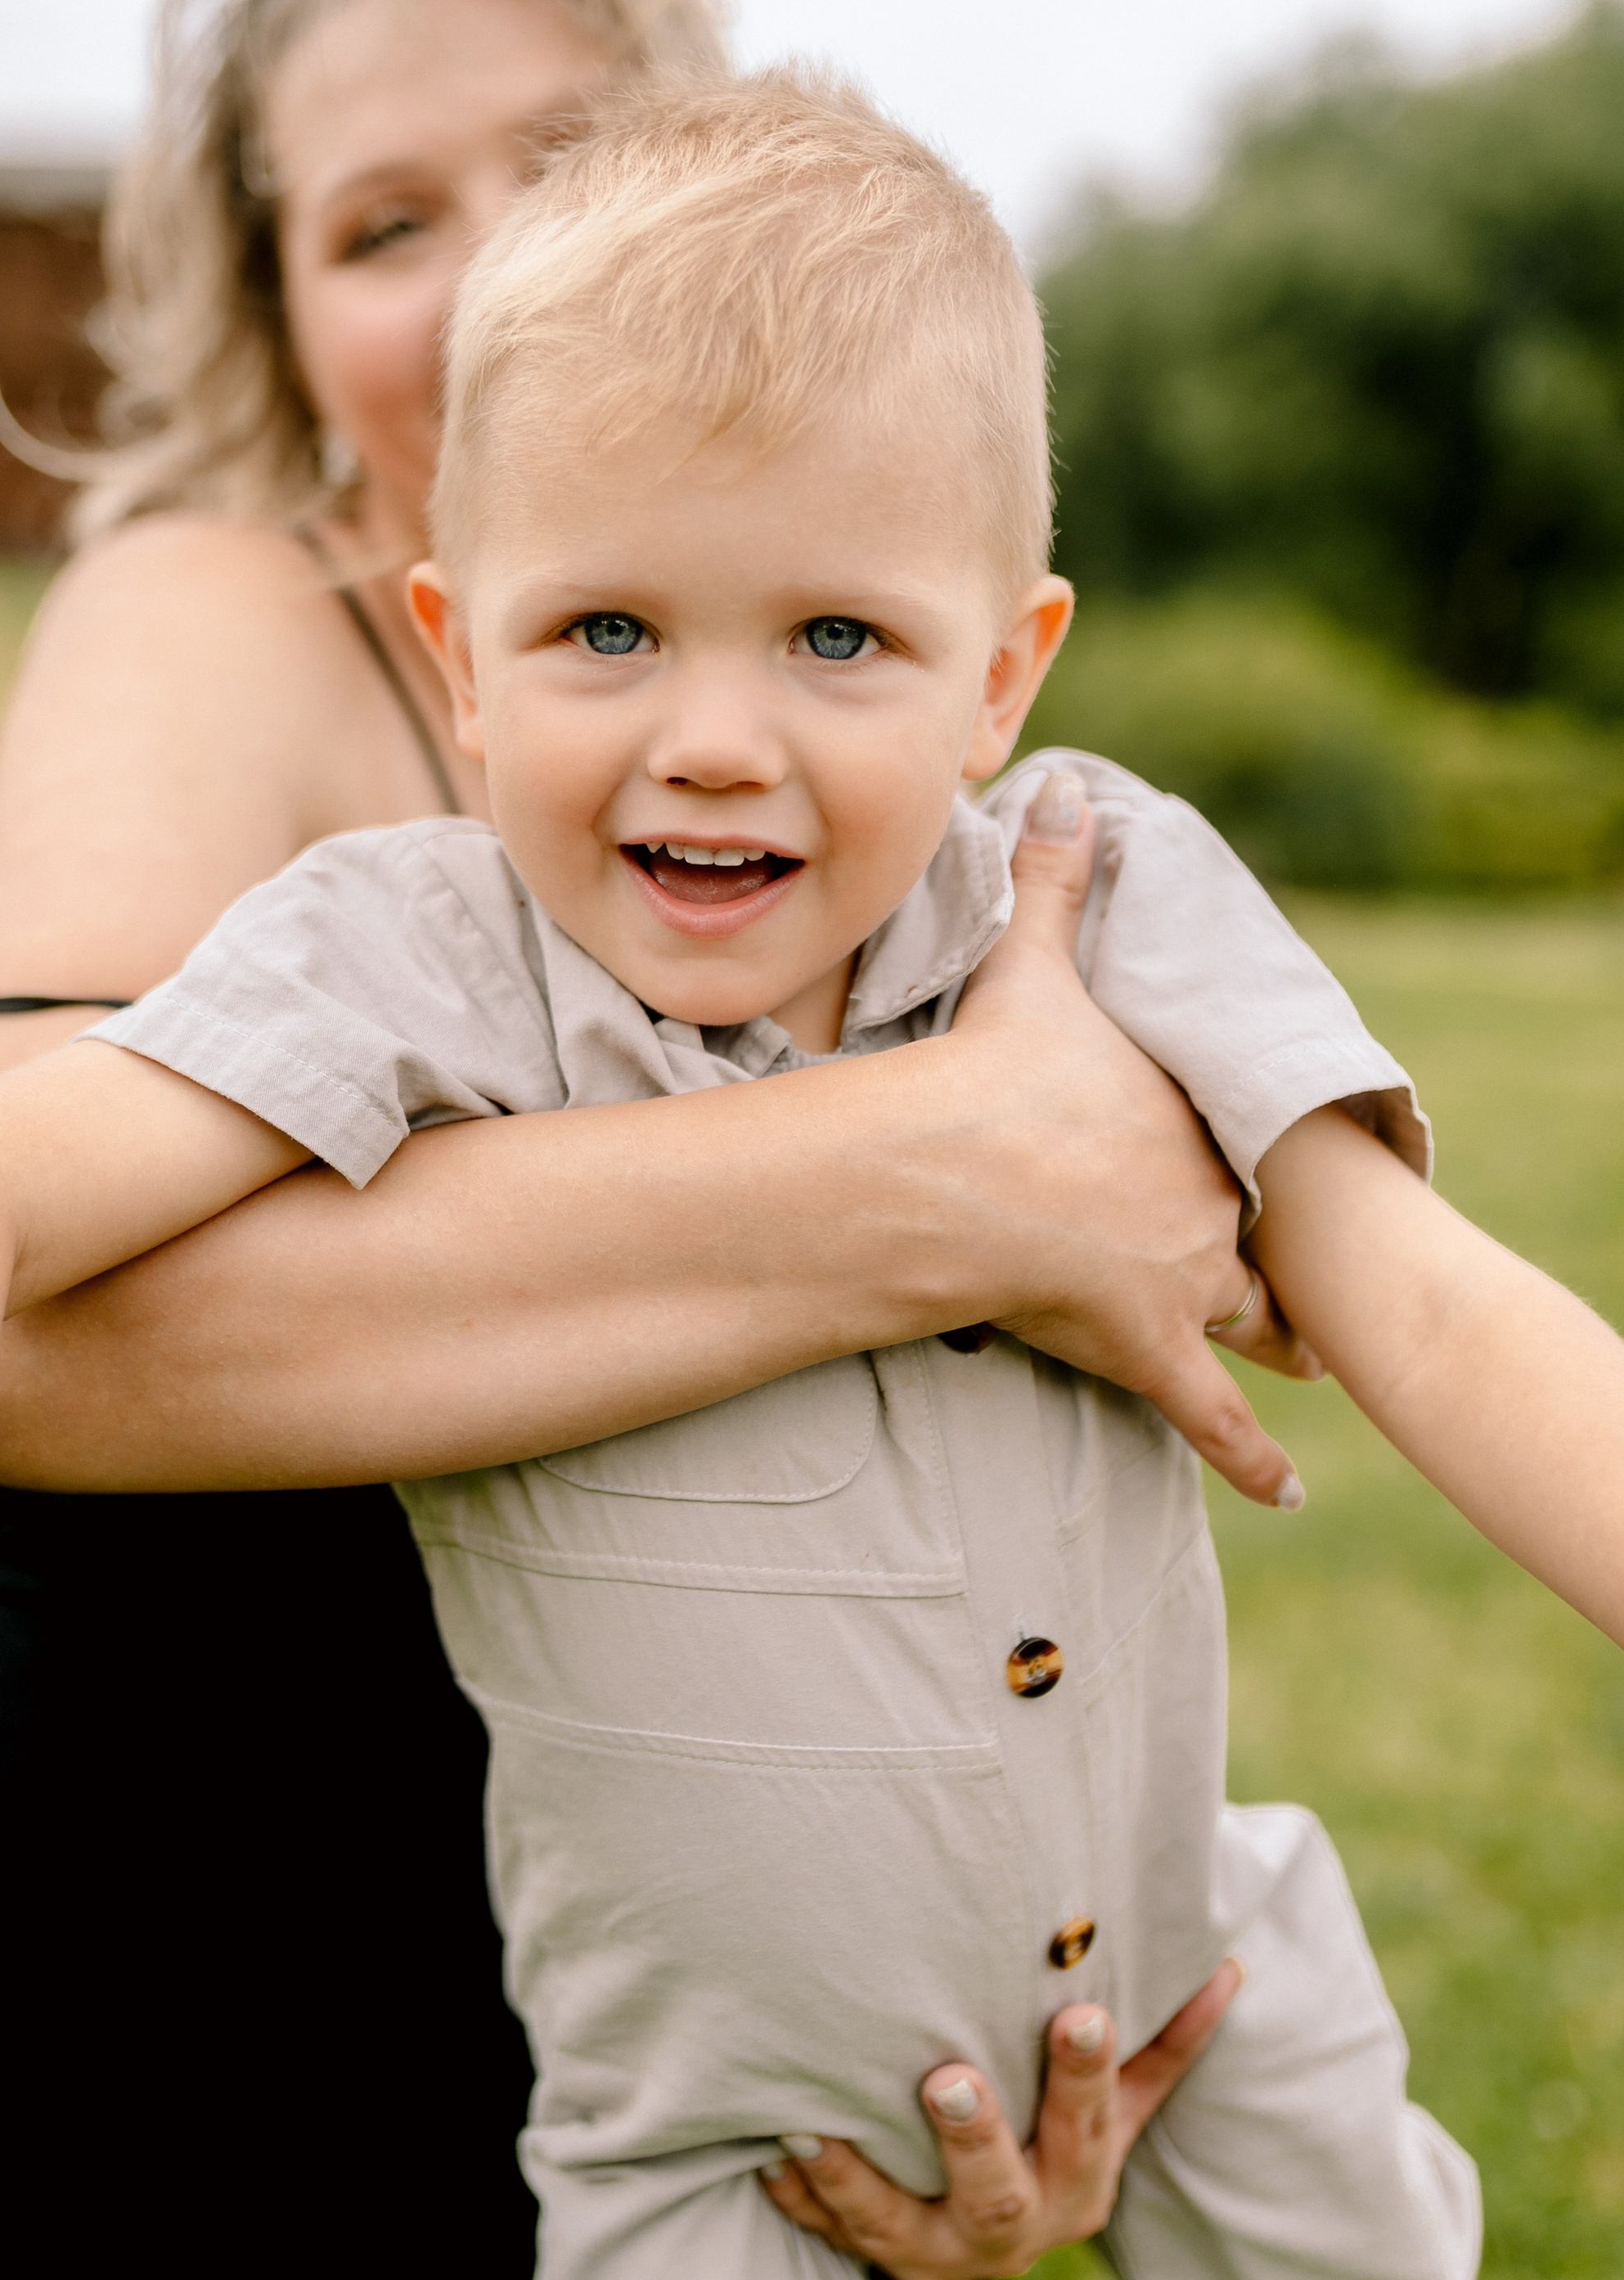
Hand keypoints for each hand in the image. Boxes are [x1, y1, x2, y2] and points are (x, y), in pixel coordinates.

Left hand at [758, 1961, 1241, 2279]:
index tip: (1081, 2013)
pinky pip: (828, 2234)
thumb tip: (1226, 1968)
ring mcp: (936, 2254)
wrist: (976, 2253)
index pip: (1093, 2126)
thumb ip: (1161, 2049)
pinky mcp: (872, 2257)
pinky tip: (765, 2157)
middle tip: (946, 2079)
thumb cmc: (1053, 2148)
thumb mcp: (1115, 2114)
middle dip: (973, 2140)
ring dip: (855, 2178)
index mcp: (1080, 2183)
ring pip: (894, 2227)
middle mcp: (1014, 2230)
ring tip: (814, 2125)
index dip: (1087, 2076)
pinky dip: (798, 2199)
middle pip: (998, 2194)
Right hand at [950, 779, 1307, 1502]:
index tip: (1269, 1157)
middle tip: (1308, 1265)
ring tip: (1315, 1361)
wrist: (963, 1169)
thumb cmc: (996, 1071)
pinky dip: (1250, 1458)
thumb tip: (1065, 785)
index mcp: (1180, 1115)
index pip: (1229, 1136)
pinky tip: (1287, 1494)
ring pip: (1249, 1318)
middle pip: (1250, 1230)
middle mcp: (1201, 1201)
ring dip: (1280, 1341)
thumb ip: (1053, 878)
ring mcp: (1182, 1281)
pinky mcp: (1151, 1351)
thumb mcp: (1033, 963)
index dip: (1246, 1150)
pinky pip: (1211, 1416)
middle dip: (1274, 1250)